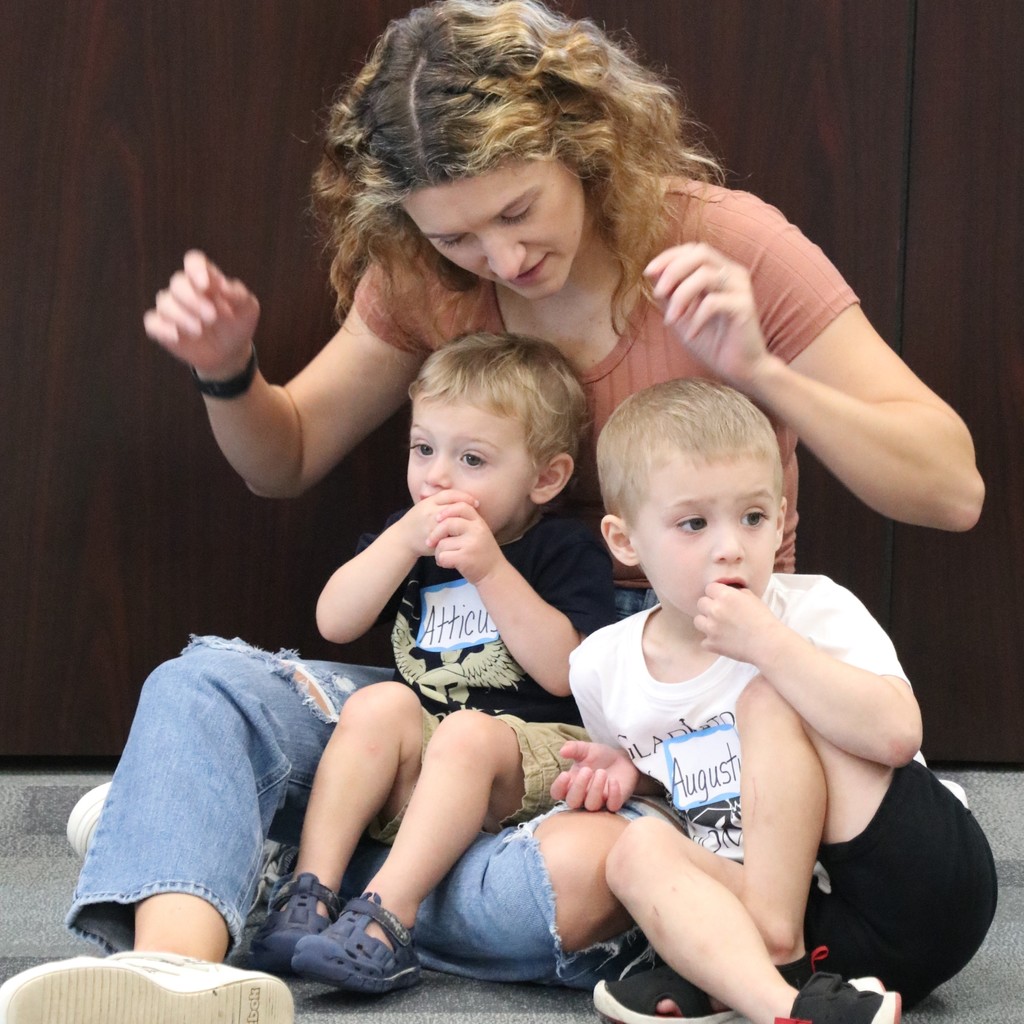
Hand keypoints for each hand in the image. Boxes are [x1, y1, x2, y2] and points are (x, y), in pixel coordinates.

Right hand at [143, 250, 259, 377]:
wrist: (230, 352)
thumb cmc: (238, 324)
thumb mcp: (248, 309)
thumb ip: (238, 294)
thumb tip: (222, 285)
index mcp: (206, 278)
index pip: (194, 262)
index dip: (196, 269)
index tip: (206, 285)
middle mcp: (186, 289)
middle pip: (178, 283)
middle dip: (193, 300)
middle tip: (212, 317)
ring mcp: (172, 308)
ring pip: (164, 302)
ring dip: (181, 316)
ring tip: (200, 330)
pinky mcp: (163, 327)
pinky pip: (152, 323)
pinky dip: (163, 328)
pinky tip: (177, 336)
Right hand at [393, 490, 478, 558]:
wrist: (402, 539)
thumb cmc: (417, 522)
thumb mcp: (425, 506)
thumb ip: (439, 502)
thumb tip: (461, 498)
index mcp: (428, 502)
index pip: (450, 495)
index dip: (464, 497)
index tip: (476, 502)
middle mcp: (429, 512)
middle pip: (452, 507)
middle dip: (467, 509)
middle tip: (478, 513)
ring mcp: (430, 526)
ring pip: (451, 522)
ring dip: (463, 523)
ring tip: (473, 525)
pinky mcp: (431, 539)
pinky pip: (447, 536)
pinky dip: (457, 535)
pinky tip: (465, 536)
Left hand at [428, 497, 503, 583]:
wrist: (494, 573)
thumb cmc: (481, 553)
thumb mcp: (478, 533)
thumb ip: (464, 523)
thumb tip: (438, 515)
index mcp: (479, 522)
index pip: (462, 506)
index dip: (447, 511)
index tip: (438, 518)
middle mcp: (477, 530)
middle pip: (447, 523)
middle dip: (435, 534)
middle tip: (430, 542)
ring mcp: (471, 544)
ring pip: (442, 543)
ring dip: (439, 552)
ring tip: (447, 557)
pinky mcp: (465, 558)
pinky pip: (443, 556)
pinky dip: (441, 561)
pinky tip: (448, 564)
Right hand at [550, 740, 638, 811]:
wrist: (622, 758)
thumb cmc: (600, 756)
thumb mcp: (586, 749)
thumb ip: (573, 748)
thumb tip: (562, 751)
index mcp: (571, 783)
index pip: (557, 793)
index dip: (559, 787)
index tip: (565, 774)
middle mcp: (582, 795)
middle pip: (572, 802)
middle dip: (578, 787)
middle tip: (587, 770)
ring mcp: (599, 801)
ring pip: (591, 805)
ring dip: (596, 789)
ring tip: (602, 772)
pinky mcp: (615, 802)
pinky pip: (612, 806)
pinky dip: (613, 795)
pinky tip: (614, 781)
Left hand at [645, 242, 770, 388]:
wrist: (739, 368)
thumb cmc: (712, 341)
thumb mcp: (682, 314)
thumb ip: (670, 294)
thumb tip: (653, 273)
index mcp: (719, 271)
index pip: (693, 249)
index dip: (669, 256)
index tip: (648, 272)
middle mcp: (733, 273)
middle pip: (701, 253)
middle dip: (673, 270)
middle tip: (658, 294)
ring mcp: (740, 288)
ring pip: (705, 275)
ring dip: (681, 296)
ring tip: (671, 320)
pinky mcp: (744, 306)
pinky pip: (713, 302)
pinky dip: (696, 318)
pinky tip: (691, 334)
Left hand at [694, 581, 781, 663]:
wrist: (768, 643)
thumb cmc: (763, 620)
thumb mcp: (752, 598)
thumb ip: (736, 593)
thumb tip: (728, 592)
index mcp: (724, 595)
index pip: (709, 588)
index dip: (716, 594)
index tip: (721, 599)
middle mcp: (714, 610)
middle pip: (701, 603)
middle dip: (709, 607)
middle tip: (721, 613)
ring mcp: (711, 628)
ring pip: (698, 621)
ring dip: (706, 622)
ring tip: (718, 627)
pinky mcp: (711, 644)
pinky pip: (704, 641)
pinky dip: (711, 641)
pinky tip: (722, 641)